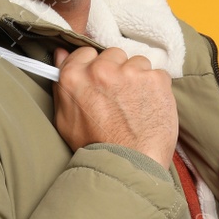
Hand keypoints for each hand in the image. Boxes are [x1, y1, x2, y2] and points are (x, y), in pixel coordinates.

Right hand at [51, 46, 177, 168]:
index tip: (101, 81)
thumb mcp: (65, 119)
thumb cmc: (96, 147)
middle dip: (117, 71)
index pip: (86, 53)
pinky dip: (156, 88)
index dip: (94, 66)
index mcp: (74, 77)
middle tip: (120, 96)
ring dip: (138, 78)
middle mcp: (101, 70)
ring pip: (137, 62)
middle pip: (113, 55)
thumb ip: (63, 84)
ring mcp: (130, 73)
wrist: (129, 165)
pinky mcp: (155, 79)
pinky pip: (158, 74)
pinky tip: (150, 107)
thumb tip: (61, 54)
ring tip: (136, 104)